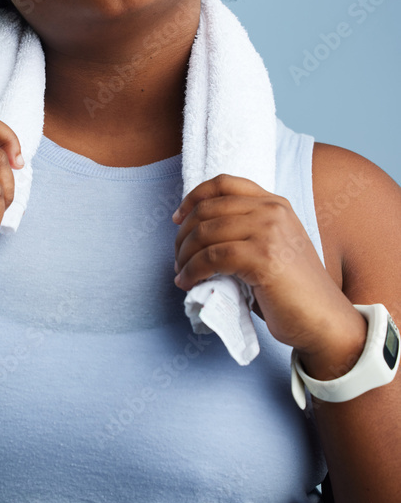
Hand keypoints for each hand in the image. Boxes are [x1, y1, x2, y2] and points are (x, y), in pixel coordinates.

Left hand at [172, 174, 364, 363]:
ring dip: (184, 256)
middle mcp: (272, 210)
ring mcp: (269, 231)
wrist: (324, 319)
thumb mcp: (271, 247)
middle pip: (208, 209)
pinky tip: (187, 283)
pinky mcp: (263, 257)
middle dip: (183, 235)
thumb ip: (244, 232)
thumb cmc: (293, 291)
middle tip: (177, 259)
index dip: (193, 198)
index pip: (224, 183)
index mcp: (274, 203)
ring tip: (181, 274)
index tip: (178, 219)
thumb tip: (197, 235)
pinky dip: (192, 271)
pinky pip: (212, 258)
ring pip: (205, 233)